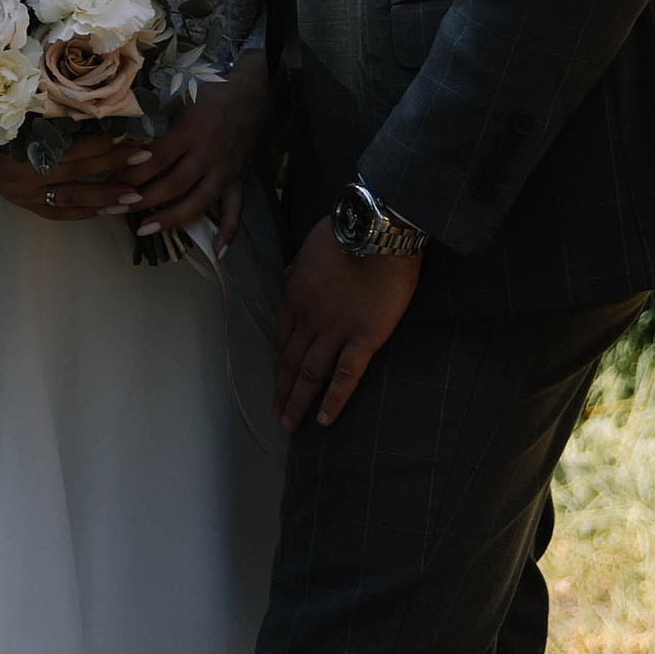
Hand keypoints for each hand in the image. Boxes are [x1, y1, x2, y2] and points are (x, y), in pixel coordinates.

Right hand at [0, 127, 143, 220]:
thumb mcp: (12, 116)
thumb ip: (44, 116)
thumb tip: (86, 105)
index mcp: (20, 151)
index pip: (70, 148)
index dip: (100, 142)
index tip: (128, 133)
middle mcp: (23, 177)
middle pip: (76, 173)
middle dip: (112, 165)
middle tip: (144, 157)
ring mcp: (23, 195)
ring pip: (71, 199)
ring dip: (104, 197)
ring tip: (134, 195)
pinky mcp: (22, 205)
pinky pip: (57, 214)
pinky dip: (82, 212)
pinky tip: (105, 211)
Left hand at [112, 59, 271, 244]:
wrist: (255, 94)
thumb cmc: (211, 95)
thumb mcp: (180, 100)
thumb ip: (154, 122)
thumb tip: (122, 140)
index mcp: (191, 132)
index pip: (156, 159)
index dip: (130, 172)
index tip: (108, 181)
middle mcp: (208, 155)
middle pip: (173, 184)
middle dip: (141, 199)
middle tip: (114, 208)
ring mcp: (225, 172)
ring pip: (199, 202)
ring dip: (171, 219)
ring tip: (144, 231)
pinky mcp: (239, 182)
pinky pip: (236, 211)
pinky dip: (229, 233)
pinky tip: (218, 253)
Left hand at [274, 217, 421, 430]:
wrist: (378, 228)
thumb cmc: (347, 231)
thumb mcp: (308, 246)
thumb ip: (297, 267)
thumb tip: (288, 277)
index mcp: (296, 296)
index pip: (282, 339)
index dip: (277, 364)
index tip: (275, 382)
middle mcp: (309, 318)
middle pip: (290, 362)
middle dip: (282, 392)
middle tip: (276, 416)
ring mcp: (335, 329)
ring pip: (310, 373)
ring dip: (298, 401)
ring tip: (290, 425)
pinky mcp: (364, 337)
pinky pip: (345, 375)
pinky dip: (333, 399)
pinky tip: (324, 419)